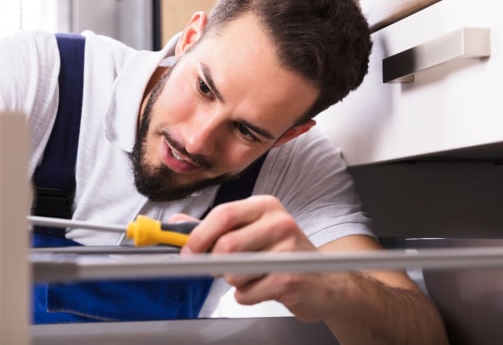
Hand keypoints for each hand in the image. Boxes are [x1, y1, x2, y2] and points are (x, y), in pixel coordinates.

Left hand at [176, 195, 340, 321]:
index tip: (188, 251)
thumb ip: (214, 228)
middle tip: (220, 269)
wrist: (325, 281)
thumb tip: (177, 224)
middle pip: (226, 245)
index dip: (199, 235)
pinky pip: (247, 293)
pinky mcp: (291, 278)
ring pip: (234, 272)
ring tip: (253, 276)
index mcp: (265, 206)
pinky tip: (263, 287)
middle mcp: (279, 222)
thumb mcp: (251, 232)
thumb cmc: (282, 255)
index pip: (223, 214)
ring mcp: (288, 250)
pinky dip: (247, 296)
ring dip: (234, 282)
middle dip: (214, 263)